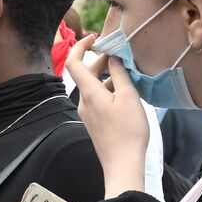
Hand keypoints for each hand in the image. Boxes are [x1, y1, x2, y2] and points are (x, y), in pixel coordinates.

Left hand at [62, 33, 149, 197]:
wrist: (122, 164)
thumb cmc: (128, 131)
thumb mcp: (128, 97)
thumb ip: (119, 75)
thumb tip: (113, 57)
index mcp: (89, 93)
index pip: (73, 62)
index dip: (80, 46)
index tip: (95, 37)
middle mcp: (83, 102)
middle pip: (86, 73)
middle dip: (101, 60)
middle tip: (120, 53)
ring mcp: (88, 113)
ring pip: (94, 86)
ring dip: (108, 75)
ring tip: (128, 72)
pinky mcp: (94, 122)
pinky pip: (98, 99)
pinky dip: (109, 89)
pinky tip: (126, 92)